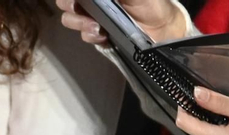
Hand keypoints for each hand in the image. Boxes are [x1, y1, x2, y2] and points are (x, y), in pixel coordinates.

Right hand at [54, 0, 191, 44]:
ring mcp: (93, 18)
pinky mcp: (98, 36)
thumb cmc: (149, 3)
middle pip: (66, 2)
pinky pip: (85, 36)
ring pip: (70, 19)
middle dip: (68, 4)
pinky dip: (91, 36)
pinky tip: (103, 35)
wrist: (162, 29)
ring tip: (95, 26)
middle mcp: (93, 2)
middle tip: (77, 7)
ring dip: (78, 22)